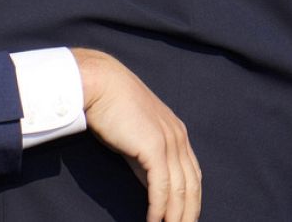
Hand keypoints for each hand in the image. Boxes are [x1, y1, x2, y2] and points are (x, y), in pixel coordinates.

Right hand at [73, 48, 200, 221]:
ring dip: (175, 217)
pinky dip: (159, 208)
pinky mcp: (154, 148)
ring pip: (179, 190)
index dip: (192, 200)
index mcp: (177, 132)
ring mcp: (169, 142)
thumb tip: (152, 184)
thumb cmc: (110, 106)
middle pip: (192, 186)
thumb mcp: (134, 134)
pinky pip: (161, 187)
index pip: (192, 174)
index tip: (186, 218)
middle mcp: (178, 137)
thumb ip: (146, 158)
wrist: (99, 83)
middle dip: (189, 213)